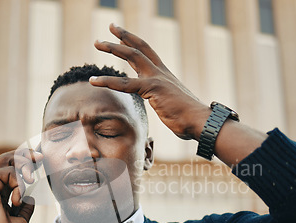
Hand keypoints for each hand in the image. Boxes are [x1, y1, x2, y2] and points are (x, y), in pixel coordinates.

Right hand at [0, 149, 41, 222]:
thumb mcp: (21, 218)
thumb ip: (25, 205)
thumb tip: (32, 194)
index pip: (12, 166)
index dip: (26, 160)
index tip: (42, 160)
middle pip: (8, 157)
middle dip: (27, 154)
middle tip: (42, 157)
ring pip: (9, 160)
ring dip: (26, 168)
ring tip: (31, 181)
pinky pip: (8, 172)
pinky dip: (19, 184)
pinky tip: (17, 201)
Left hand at [90, 23, 209, 139]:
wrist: (201, 122)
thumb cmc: (189, 120)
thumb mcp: (173, 108)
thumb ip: (166, 105)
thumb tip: (171, 114)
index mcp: (164, 75)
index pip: (147, 53)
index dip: (134, 42)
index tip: (121, 35)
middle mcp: (160, 72)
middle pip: (139, 47)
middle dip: (123, 36)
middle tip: (109, 27)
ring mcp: (157, 78)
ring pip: (131, 56)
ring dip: (113, 48)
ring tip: (97, 43)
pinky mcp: (153, 88)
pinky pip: (125, 83)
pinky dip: (107, 81)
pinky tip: (94, 81)